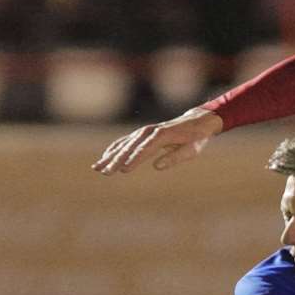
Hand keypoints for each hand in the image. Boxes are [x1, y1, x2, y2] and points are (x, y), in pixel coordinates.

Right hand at [92, 108, 223, 174]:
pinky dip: (114, 148)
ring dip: (110, 156)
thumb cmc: (195, 139)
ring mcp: (144, 132)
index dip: (133, 160)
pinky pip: (125, 141)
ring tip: (98, 168)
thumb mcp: (191, 150)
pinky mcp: (142, 134)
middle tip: (105, 172)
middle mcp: (150, 132)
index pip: (144, 150)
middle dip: (116, 160)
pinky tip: (105, 157)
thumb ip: (174, 157)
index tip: (123, 170)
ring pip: (124, 144)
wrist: (196, 122)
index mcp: (162, 136)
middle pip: (130, 147)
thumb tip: (156, 166)